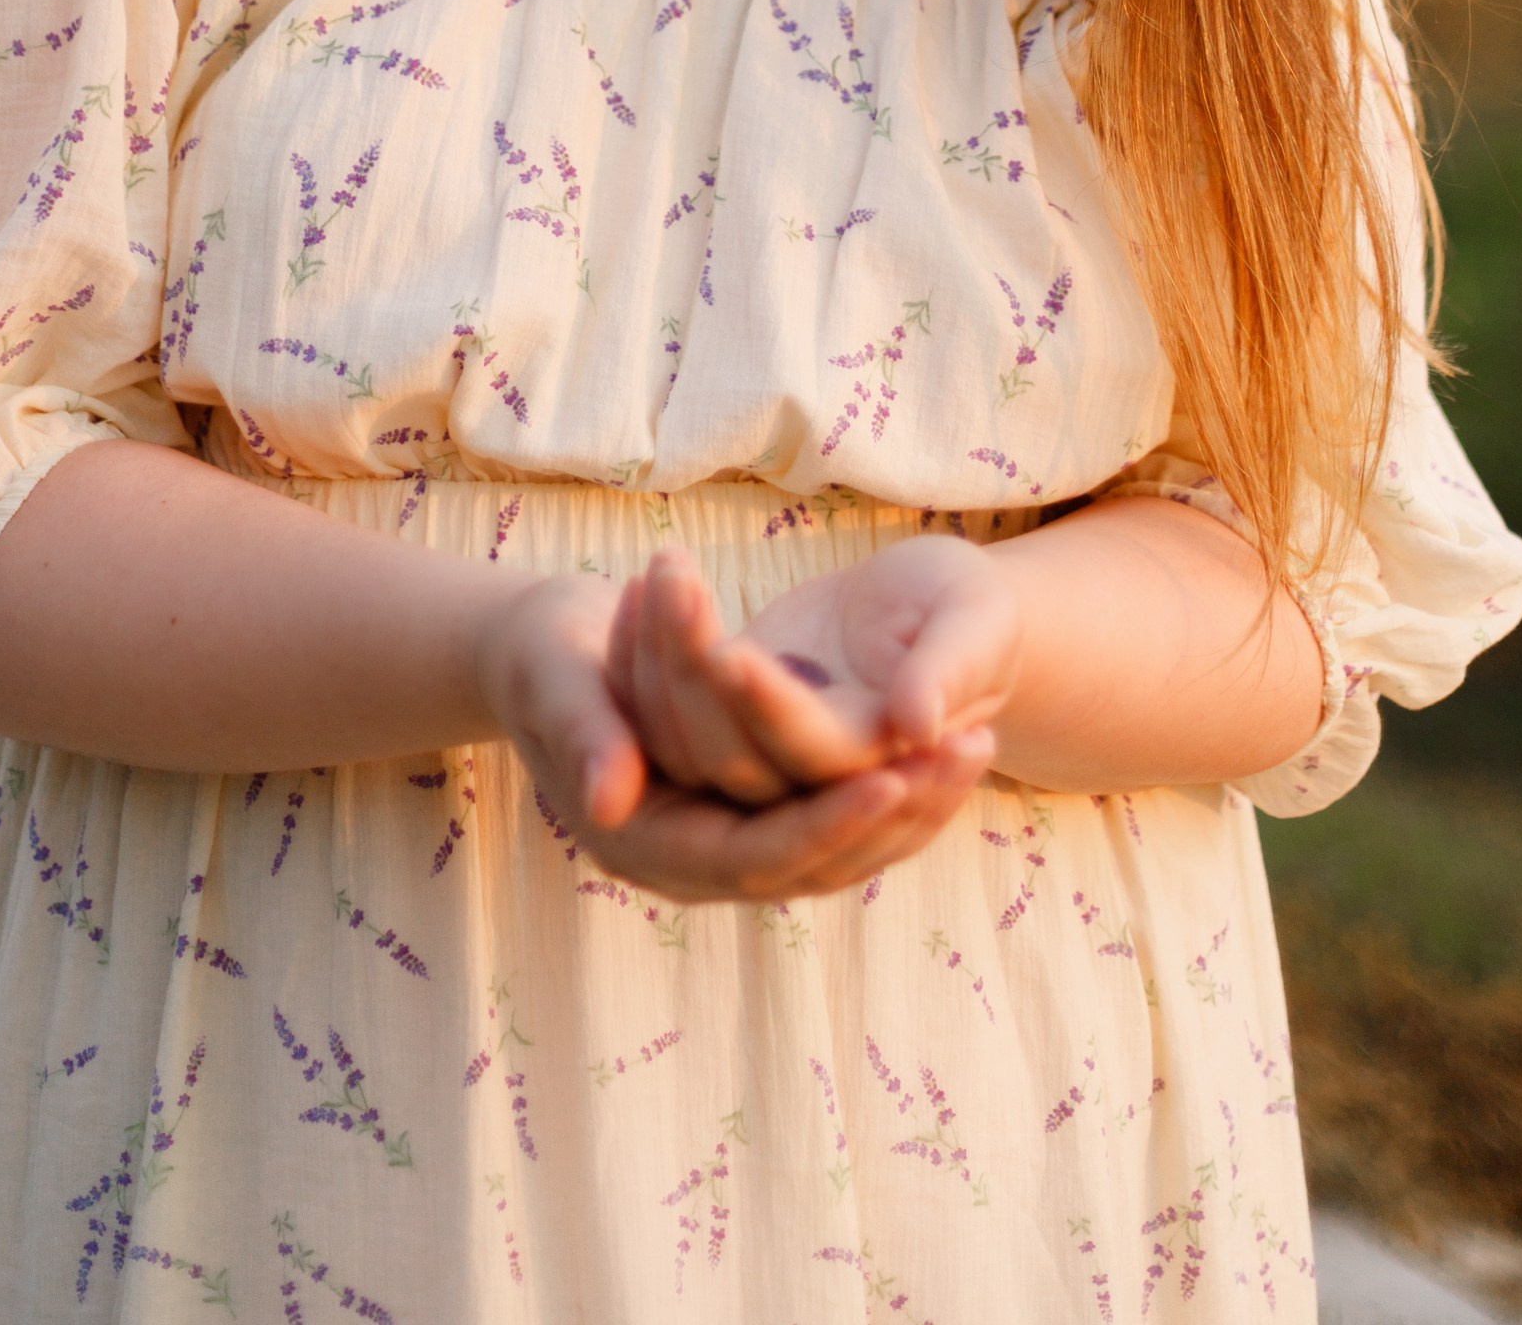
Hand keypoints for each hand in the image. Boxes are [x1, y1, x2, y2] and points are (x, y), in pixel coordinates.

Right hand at [477, 569, 992, 903]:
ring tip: (978, 743)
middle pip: (813, 866)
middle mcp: (691, 864)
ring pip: (837, 853)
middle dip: (895, 814)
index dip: (826, 822)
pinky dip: (891, 791)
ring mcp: (726, 844)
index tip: (896, 777)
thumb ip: (582, 735)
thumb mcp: (553, 679)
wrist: (543, 656)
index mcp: (642, 844)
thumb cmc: (543, 655)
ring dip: (911, 806)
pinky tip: (944, 744)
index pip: (754, 857)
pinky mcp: (753, 816)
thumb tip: (612, 799)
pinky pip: (834, 820)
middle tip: (969, 749)